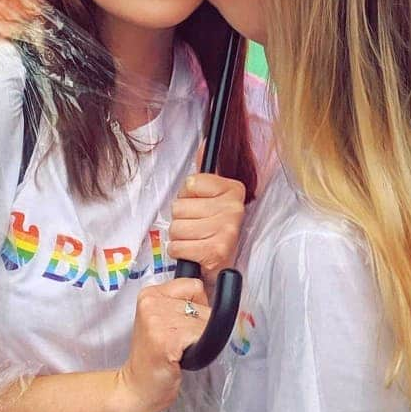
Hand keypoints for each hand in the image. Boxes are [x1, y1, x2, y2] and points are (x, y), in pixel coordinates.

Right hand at [116, 279, 208, 411]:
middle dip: (200, 326)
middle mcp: (151, 301)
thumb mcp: (162, 320)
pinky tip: (181, 358)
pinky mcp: (166, 339)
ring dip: (200, 340)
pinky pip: (202, 337)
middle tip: (179, 343)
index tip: (183, 325)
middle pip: (203, 304)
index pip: (195, 285)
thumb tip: (219, 296)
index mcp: (150, 293)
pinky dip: (200, 350)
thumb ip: (181, 303)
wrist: (136, 389)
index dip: (198, 307)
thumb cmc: (154, 357)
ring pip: (205, 322)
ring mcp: (157, 320)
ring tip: (179, 351)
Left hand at [167, 165, 245, 287]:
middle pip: (179, 207)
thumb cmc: (213, 230)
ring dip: (180, 237)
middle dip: (182, 219)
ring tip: (195, 240)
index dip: (188, 196)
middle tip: (197, 227)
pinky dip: (180, 252)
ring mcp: (227, 230)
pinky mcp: (216, 252)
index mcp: (234, 190)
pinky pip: (177, 247)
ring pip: (176, 228)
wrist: (223, 267)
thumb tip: (203, 144)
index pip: (190, 182)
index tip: (200, 205)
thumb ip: (204, 172)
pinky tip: (194, 252)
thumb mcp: (212, 197)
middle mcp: (234, 208)